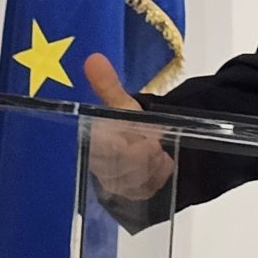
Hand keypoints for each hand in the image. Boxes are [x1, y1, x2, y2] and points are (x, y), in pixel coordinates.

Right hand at [83, 53, 175, 201]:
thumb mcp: (122, 106)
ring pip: (137, 180)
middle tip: (157, 143)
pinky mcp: (129, 198)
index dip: (129, 145)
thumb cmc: (128, 126)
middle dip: (145, 154)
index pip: (105, 150)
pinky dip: (160, 177)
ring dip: (154, 165)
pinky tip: (164, 166)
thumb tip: (93, 59)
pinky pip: (147, 191)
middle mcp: (98, 168)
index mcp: (93, 143)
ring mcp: (114, 186)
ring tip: (161, 152)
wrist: (143, 151)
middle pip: (123, 167)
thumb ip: (107, 86)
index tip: (148, 139)